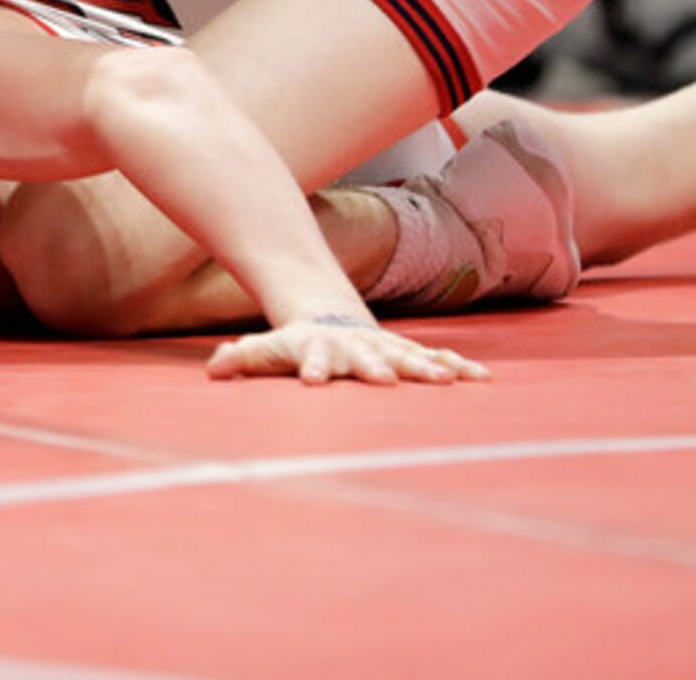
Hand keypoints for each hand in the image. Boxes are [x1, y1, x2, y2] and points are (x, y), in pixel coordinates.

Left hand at [205, 316, 489, 385]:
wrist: (331, 315)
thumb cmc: (297, 342)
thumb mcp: (268, 349)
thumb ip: (244, 358)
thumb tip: (214, 369)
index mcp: (321, 348)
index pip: (314, 357)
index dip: (313, 367)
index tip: (312, 380)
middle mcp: (357, 346)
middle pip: (367, 357)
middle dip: (376, 367)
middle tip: (385, 380)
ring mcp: (386, 348)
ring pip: (408, 357)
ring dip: (425, 369)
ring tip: (446, 380)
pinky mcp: (409, 353)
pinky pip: (437, 360)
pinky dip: (458, 368)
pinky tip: (481, 379)